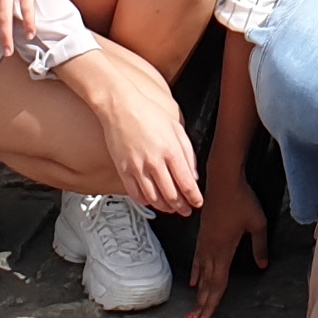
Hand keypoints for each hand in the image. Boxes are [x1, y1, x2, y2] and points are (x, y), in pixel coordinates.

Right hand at [63, 47, 203, 215]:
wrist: (121, 106)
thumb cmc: (148, 112)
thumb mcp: (176, 128)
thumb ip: (188, 152)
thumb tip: (193, 174)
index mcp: (171, 150)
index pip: (186, 183)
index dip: (194, 198)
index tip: (197, 203)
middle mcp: (154, 162)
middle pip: (171, 195)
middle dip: (181, 206)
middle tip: (186, 210)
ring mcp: (137, 167)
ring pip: (154, 198)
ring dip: (165, 207)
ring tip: (171, 208)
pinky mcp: (123, 169)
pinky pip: (135, 193)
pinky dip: (145, 201)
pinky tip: (151, 201)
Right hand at [186, 155, 268, 317]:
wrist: (223, 180)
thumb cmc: (241, 200)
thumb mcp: (258, 223)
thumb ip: (260, 246)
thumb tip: (262, 265)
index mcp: (224, 251)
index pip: (218, 284)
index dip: (212, 302)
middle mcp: (211, 250)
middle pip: (207, 284)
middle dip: (201, 304)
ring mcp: (205, 243)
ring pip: (201, 274)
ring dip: (198, 293)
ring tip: (192, 309)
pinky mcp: (203, 235)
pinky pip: (198, 260)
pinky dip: (196, 273)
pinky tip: (194, 281)